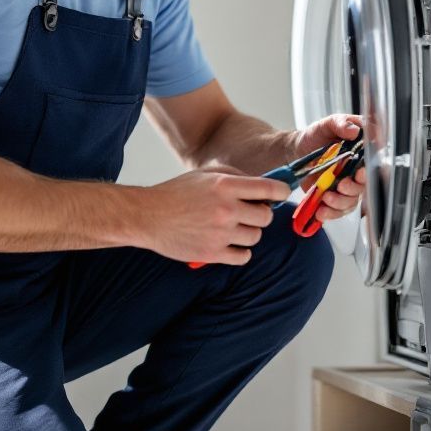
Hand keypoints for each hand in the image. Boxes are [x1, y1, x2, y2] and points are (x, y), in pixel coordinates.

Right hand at [141, 168, 290, 265]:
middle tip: (249, 213)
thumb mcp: (206, 174)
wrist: (148, 216)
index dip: (282, 191)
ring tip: (233, 228)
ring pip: (256, 237)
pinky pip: (243, 256)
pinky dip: (241, 251)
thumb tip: (262, 185)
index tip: (282, 194)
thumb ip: (235, 176)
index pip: (269, 189)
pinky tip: (230, 244)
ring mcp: (220, 233)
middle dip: (261, 214)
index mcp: (225, 186)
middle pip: (266, 216)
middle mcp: (226, 209)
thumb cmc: (176, 193)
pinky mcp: (213, 253)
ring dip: (249, 232)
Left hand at [292, 113, 365, 223]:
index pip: (373, 165)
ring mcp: (345, 186)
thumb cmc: (316, 135)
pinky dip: (330, 213)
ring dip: (340, 203)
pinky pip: (337, 210)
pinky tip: (321, 210)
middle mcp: (356, 171)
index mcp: (360, 153)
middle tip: (341, 185)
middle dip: (353, 189)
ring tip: (327, 197)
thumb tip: (354, 130)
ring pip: (351, 201)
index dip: (368, 171)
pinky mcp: (333, 197)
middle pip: (363, 186)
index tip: (359, 172)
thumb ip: (341, 123)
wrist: (297, 150)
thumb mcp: (327, 124)